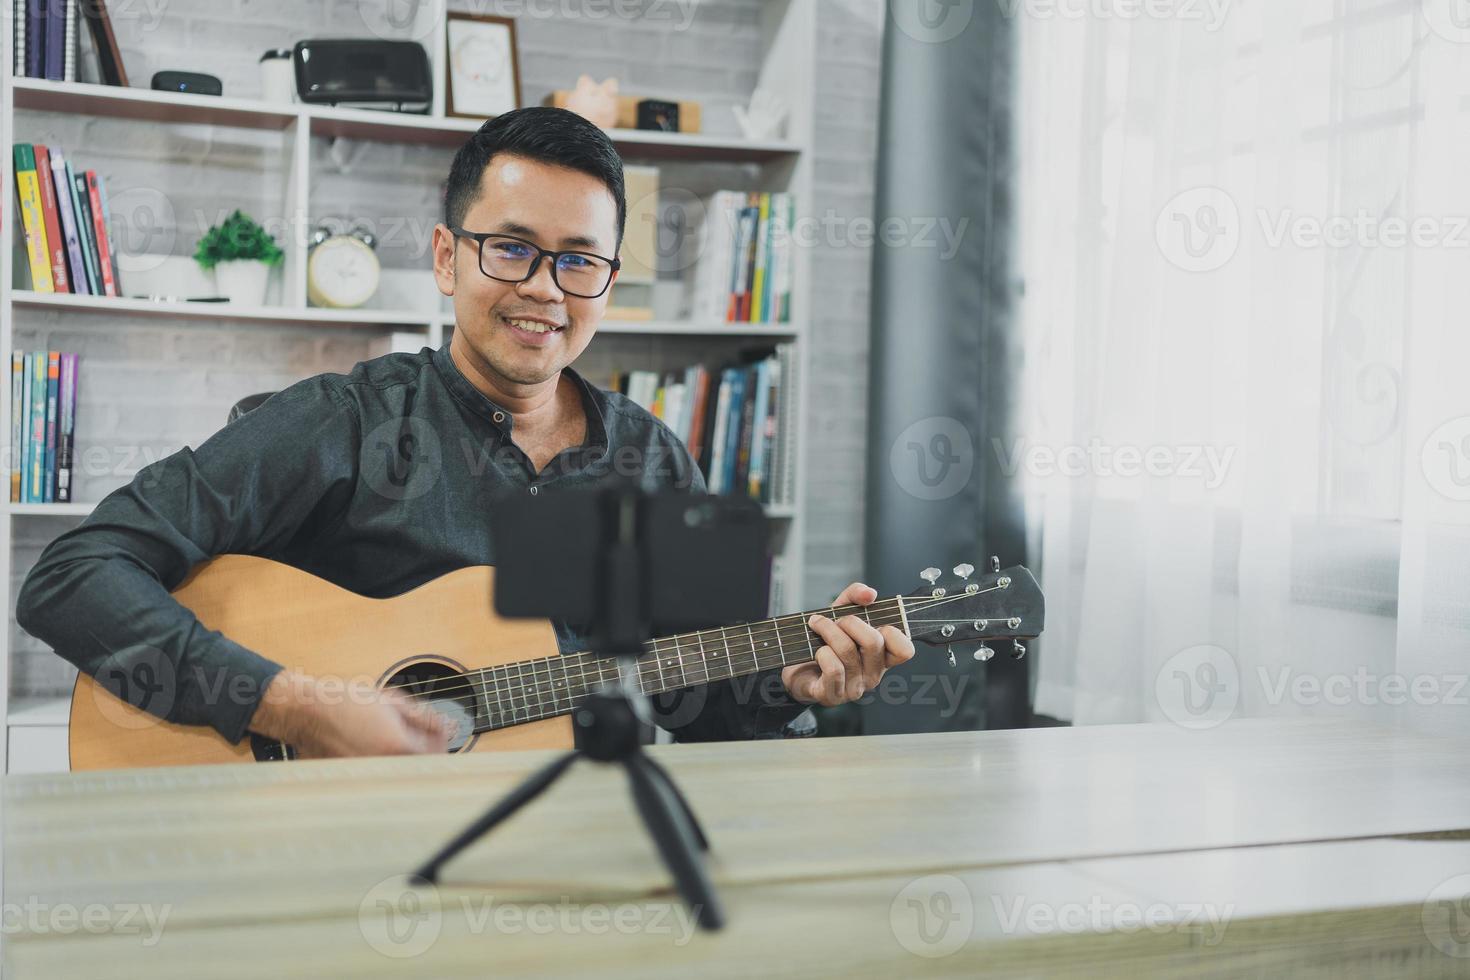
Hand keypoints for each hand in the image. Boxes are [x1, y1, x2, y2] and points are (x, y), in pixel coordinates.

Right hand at [249, 669, 454, 758]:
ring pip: (399, 774)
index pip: (435, 756)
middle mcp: (382, 767)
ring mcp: (366, 775)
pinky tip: (376, 746)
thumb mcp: (392, 701)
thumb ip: (424, 718)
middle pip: (419, 769)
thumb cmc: (345, 701)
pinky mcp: (353, 779)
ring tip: (394, 738)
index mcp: (396, 746)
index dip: (442, 742)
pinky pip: (378, 776)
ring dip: (404, 759)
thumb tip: (447, 727)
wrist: (307, 711)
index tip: (440, 732)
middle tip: (422, 735)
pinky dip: (384, 765)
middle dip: (425, 752)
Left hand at [781, 583, 915, 705]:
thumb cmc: (823, 641)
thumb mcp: (840, 612)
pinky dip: (822, 653)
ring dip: (828, 631)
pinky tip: (817, 651)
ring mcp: (854, 688)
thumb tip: (870, 594)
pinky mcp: (833, 695)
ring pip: (848, 651)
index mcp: (881, 658)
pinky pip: (833, 669)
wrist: (794, 668)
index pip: (905, 650)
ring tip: (817, 625)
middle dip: (850, 622)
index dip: (893, 632)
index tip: (872, 622)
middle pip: (874, 642)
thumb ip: (856, 596)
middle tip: (836, 620)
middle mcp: (872, 675)